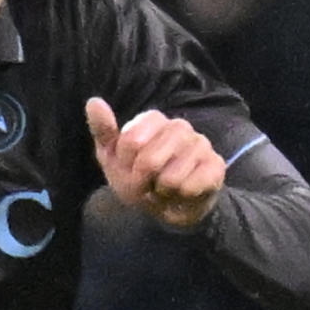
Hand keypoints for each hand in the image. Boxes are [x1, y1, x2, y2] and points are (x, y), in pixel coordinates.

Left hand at [86, 97, 224, 231]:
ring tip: (164, 188)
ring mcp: (201, 144)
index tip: (128, 168)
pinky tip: (183, 193)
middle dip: (141, 182)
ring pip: (170, 177)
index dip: (126, 164)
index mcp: (154, 120)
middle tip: (147, 183)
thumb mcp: (113, 158)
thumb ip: (104, 130)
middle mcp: (180, 126)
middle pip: (149, 160)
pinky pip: (190, 187)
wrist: (166, 207)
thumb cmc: (138, 178)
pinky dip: (180, 197)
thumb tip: (93, 102)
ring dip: (161, 192)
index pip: (131, 141)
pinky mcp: (216, 166)